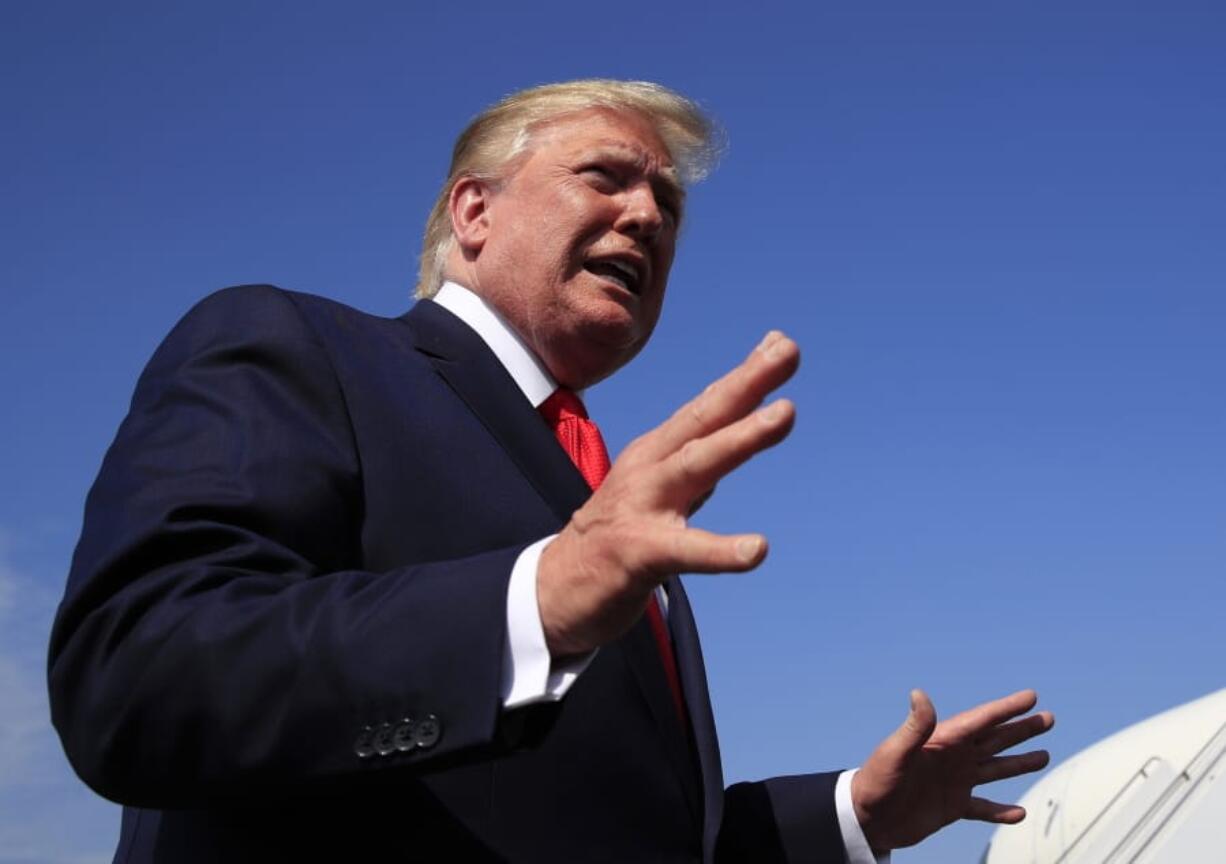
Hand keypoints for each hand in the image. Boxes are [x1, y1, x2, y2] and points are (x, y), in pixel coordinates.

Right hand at [538, 331, 799, 655]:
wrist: (555, 590)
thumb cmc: (617, 535)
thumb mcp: (661, 487)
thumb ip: (701, 457)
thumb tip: (745, 423)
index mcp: (657, 453)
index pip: (707, 407)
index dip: (745, 375)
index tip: (782, 343)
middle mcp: (649, 469)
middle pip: (704, 419)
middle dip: (748, 382)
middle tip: (789, 351)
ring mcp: (641, 507)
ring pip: (697, 465)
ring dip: (741, 437)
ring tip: (786, 414)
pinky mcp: (637, 552)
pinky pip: (685, 551)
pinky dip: (721, 550)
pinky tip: (756, 550)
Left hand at [852, 689, 1054, 851]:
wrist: (866, 818)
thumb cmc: (877, 781)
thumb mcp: (895, 752)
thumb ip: (914, 727)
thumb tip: (919, 693)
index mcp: (943, 741)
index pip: (982, 720)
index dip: (1006, 708)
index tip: (1031, 696)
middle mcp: (953, 758)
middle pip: (995, 740)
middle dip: (1021, 729)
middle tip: (1048, 718)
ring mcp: (955, 781)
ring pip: (995, 769)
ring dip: (1018, 763)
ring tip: (1044, 756)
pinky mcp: (952, 806)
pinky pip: (983, 807)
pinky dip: (1000, 810)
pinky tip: (1020, 813)